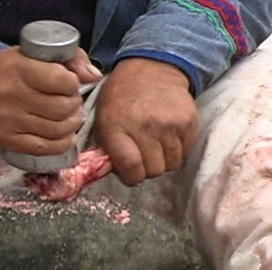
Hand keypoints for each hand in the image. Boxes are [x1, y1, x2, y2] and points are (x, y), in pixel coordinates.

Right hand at [0, 47, 101, 155]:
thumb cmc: (12, 69)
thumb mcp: (36, 53)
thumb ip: (70, 58)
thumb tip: (94, 76)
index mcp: (18, 68)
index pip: (62, 81)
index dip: (73, 84)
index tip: (69, 84)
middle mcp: (9, 95)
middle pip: (62, 109)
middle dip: (74, 106)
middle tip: (72, 102)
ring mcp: (6, 120)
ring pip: (56, 130)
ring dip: (71, 125)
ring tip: (71, 118)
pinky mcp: (5, 140)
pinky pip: (43, 148)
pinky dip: (61, 144)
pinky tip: (65, 136)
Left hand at [95, 58, 199, 185]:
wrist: (151, 68)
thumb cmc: (121, 99)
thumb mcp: (103, 122)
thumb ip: (108, 151)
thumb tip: (118, 175)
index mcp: (116, 127)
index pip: (131, 168)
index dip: (131, 177)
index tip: (130, 172)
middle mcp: (144, 126)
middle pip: (153, 170)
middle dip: (146, 168)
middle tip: (142, 154)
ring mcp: (170, 124)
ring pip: (171, 165)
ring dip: (162, 160)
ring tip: (154, 144)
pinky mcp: (189, 122)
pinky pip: (185, 152)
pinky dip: (176, 150)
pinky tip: (167, 136)